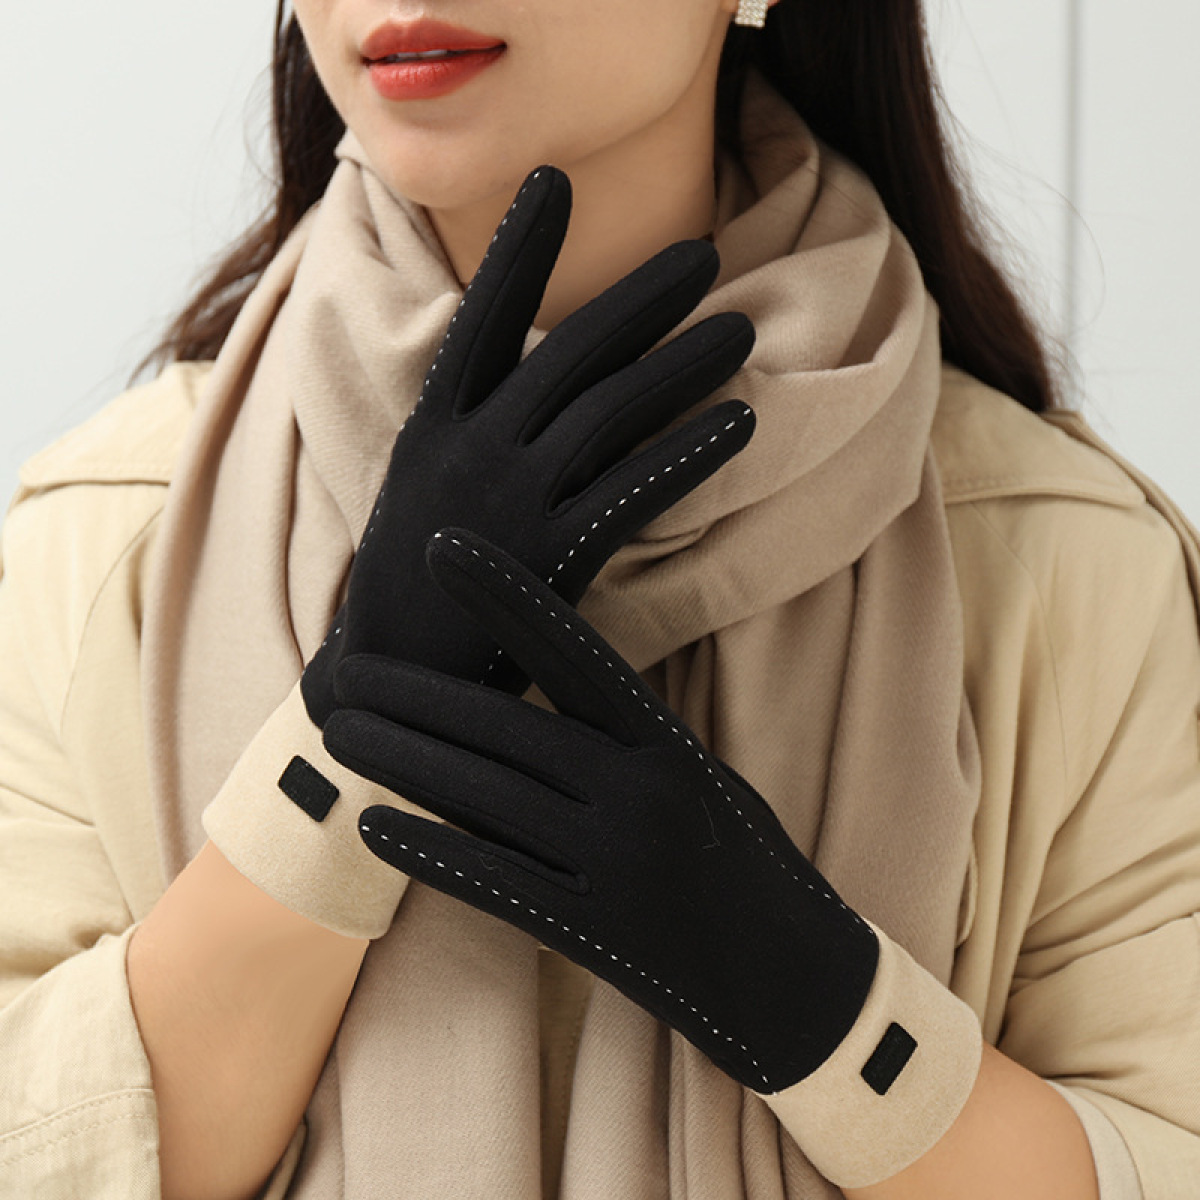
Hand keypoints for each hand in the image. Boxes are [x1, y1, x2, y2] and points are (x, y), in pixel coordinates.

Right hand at [200, 168, 753, 940]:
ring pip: (609, 412)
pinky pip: (632, 492)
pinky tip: (739, 425)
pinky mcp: (548, 559)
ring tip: (742, 329)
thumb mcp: (422, 495)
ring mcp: (507, 501)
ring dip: (681, 366)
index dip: (519, 248)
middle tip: (702, 253)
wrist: (387, 693)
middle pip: (567, 352)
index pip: (478, 314)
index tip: (553, 183)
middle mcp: (468, 449)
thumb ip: (470, 436)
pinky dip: (686, 455)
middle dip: (639, 300)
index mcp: (430, 427)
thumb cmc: (413, 594)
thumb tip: (530, 388)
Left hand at [324, 529, 880, 1092]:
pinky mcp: (596, 933)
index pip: (575, 652)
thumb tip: (538, 695)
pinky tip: (374, 826)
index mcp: (669, 744)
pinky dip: (430, 852)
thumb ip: (627, 739)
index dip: (506, 597)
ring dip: (405, 762)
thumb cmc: (742, 862)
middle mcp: (642, 793)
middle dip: (417, 697)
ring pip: (487, 800)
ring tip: (339, 733)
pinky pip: (496, 882)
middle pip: (507, 730)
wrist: (793, 980)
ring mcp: (618, 864)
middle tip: (344, 671)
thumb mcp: (703, 778)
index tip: (441, 550)